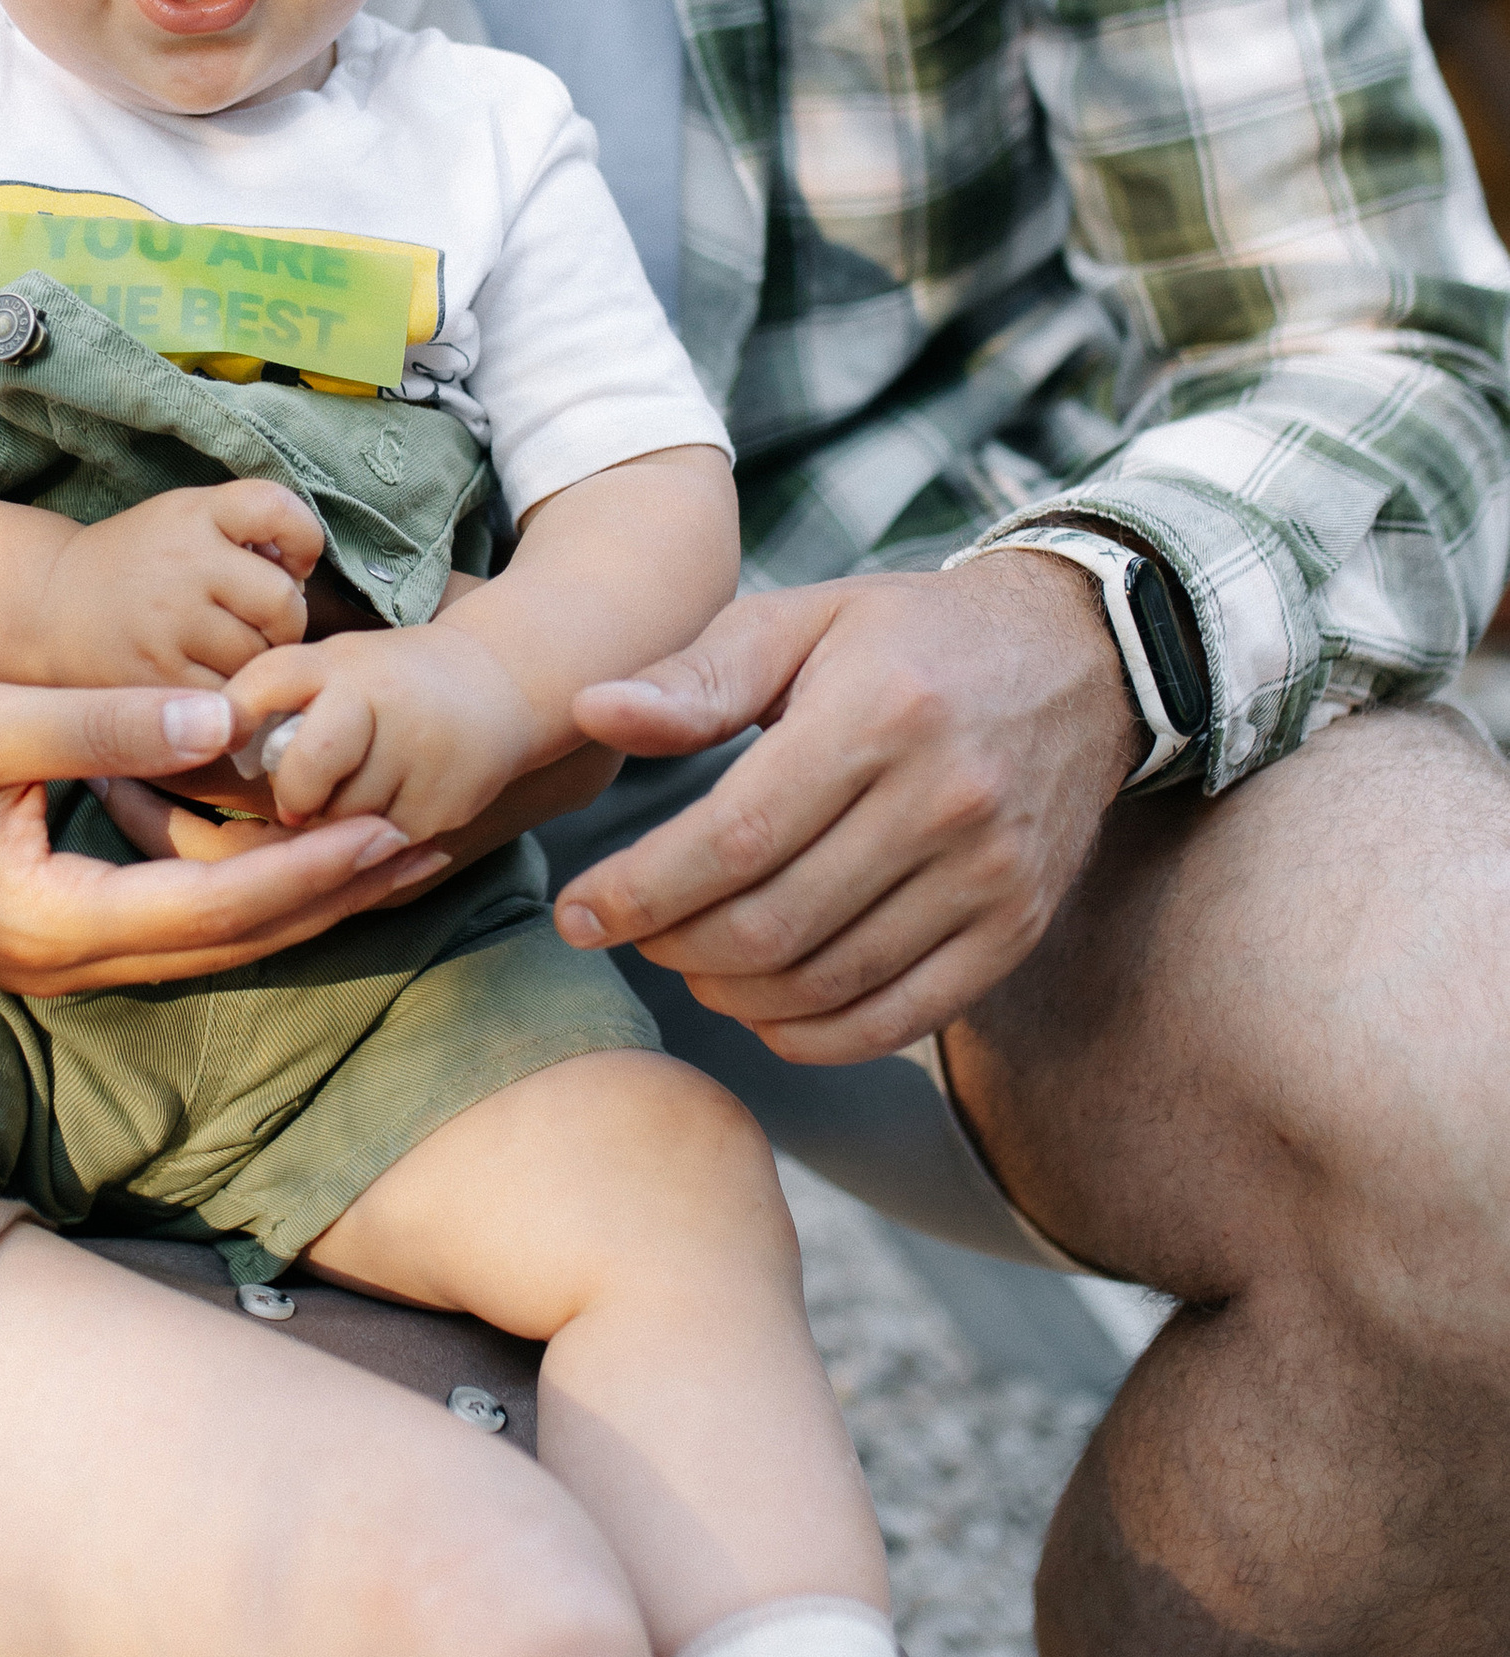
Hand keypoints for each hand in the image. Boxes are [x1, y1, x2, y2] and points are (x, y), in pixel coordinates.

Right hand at [0, 675, 447, 994]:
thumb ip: (106, 724)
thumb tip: (230, 721)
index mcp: (51, 924)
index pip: (217, 906)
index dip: (314, 868)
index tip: (398, 824)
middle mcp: (63, 964)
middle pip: (234, 944)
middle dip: (335, 897)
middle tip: (436, 846)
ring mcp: (53, 962)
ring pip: (210, 947)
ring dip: (301, 904)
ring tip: (392, 856)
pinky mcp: (47, 940)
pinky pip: (173, 932)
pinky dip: (244, 898)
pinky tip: (293, 861)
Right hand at [37, 481, 320, 688]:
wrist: (51, 607)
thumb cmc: (140, 565)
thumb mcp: (183, 519)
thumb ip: (244, 531)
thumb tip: (304, 573)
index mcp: (193, 515)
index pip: (277, 509)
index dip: (304, 539)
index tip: (292, 562)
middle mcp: (182, 564)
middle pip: (282, 602)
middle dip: (285, 619)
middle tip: (262, 622)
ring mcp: (169, 624)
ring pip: (258, 656)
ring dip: (257, 660)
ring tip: (227, 650)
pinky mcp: (157, 679)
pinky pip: (229, 697)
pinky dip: (231, 695)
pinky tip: (211, 681)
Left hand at [225, 621, 543, 841]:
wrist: (496, 685)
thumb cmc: (385, 685)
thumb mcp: (332, 667)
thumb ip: (274, 703)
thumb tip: (202, 754)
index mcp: (336, 663)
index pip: (269, 683)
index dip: (233, 716)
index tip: (217, 743)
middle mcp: (377, 699)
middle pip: (303, 774)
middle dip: (295, 795)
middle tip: (302, 797)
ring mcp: (416, 753)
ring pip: (339, 822)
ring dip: (334, 824)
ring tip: (360, 791)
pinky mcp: (441, 805)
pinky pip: (378, 847)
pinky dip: (372, 839)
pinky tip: (393, 804)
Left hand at [552, 556, 1140, 1060]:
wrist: (1077, 660)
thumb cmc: (908, 638)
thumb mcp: (800, 620)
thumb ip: (694, 675)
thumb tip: (590, 711)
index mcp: (879, 713)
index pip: (735, 837)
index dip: (643, 890)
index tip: (579, 912)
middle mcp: (946, 800)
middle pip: (775, 923)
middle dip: (676, 945)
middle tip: (631, 932)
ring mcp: (990, 875)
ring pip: (830, 982)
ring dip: (734, 993)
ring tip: (689, 961)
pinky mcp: (1017, 928)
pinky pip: (902, 1018)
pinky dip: (817, 1036)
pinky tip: (762, 1010)